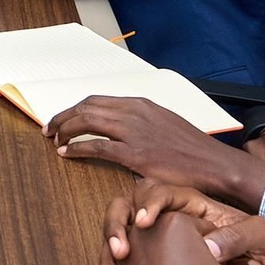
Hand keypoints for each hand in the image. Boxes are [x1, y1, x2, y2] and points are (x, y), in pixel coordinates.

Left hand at [44, 95, 264, 208]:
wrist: (215, 164)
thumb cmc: (191, 148)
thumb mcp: (164, 122)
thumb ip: (140, 120)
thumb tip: (119, 126)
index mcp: (140, 104)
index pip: (96, 100)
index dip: (74, 109)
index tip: (62, 118)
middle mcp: (135, 113)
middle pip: (86, 107)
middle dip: (63, 117)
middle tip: (49, 129)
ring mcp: (134, 132)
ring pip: (86, 122)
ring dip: (65, 130)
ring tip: (54, 139)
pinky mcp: (136, 154)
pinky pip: (96, 147)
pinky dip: (77, 148)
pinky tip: (66, 153)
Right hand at [100, 182, 263, 264]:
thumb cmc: (261, 253)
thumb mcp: (262, 237)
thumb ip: (241, 236)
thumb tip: (209, 248)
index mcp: (193, 206)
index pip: (162, 192)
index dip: (150, 203)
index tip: (145, 222)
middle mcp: (168, 220)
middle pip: (127, 206)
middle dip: (115, 225)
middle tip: (120, 251)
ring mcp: (154, 240)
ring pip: (117, 234)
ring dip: (107, 252)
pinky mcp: (146, 262)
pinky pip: (118, 260)